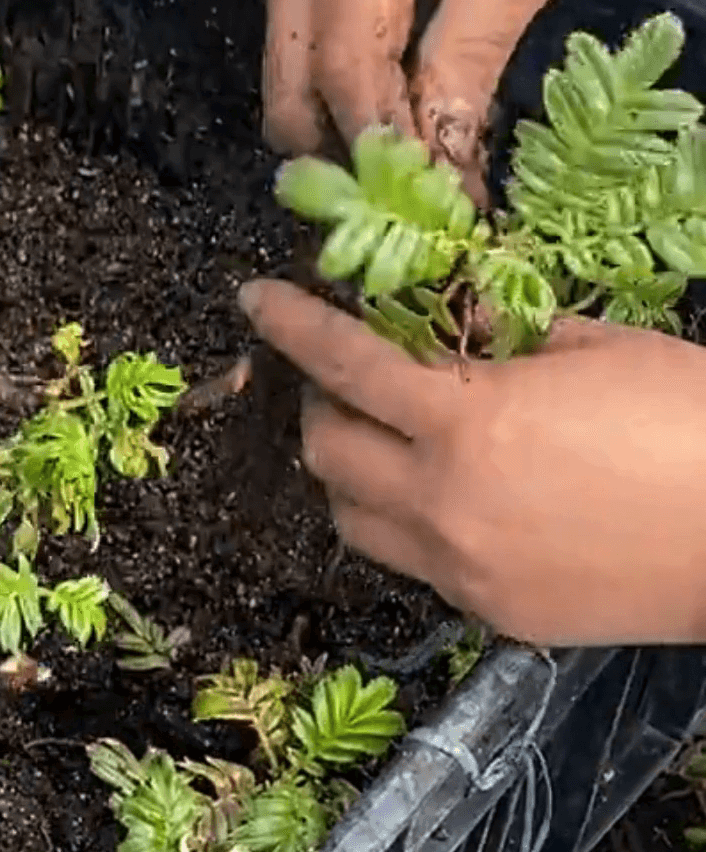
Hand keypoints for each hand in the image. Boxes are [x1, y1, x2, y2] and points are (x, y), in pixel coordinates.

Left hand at [239, 278, 705, 645]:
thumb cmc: (694, 423)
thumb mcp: (599, 348)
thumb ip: (507, 337)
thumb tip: (455, 320)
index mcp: (467, 422)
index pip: (343, 364)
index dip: (291, 326)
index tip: (255, 301)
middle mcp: (444, 502)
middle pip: (325, 453)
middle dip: (321, 406)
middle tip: (347, 381)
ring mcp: (463, 569)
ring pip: (352, 520)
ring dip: (352, 474)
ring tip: (389, 442)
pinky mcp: (492, 617)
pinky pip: (414, 564)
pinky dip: (410, 525)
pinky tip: (453, 498)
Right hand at [263, 0, 611, 201]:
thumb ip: (467, 65)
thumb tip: (443, 164)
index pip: (345, 74)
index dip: (379, 147)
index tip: (424, 202)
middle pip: (288, 84)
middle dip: (338, 150)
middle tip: (402, 198)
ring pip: (282, 66)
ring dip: (332, 119)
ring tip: (400, 153)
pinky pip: (294, 31)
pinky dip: (331, 76)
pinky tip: (383, 97)